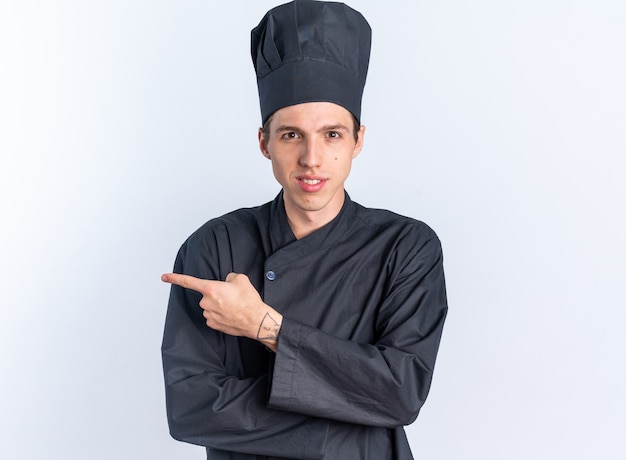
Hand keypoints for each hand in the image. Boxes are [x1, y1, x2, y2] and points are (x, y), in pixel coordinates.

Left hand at [162, 272, 281, 350]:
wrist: (255, 320)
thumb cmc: (248, 301)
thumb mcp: (241, 279)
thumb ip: (229, 277)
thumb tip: (227, 282)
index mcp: (211, 288)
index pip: (188, 282)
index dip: (175, 278)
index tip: (164, 277)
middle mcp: (206, 302)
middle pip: (207, 295)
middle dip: (216, 294)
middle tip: (232, 296)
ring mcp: (209, 314)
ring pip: (210, 306)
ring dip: (219, 305)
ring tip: (235, 306)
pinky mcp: (213, 324)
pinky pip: (213, 316)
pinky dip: (220, 314)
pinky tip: (231, 314)